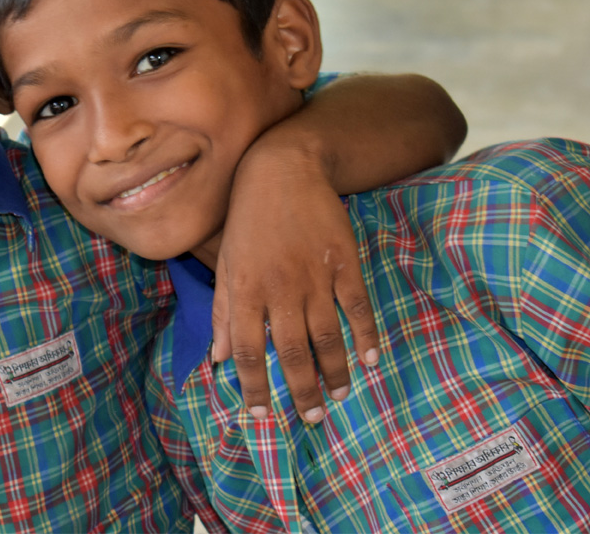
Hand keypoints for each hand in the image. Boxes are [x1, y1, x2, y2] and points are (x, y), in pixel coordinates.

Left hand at [212, 146, 379, 423]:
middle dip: (300, 391)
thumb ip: (222, 311)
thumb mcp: (225, 262)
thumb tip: (219, 358)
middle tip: (312, 419)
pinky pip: (357, 307)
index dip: (253, 387)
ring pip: (326, 336)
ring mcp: (313, 276)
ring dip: (333, 371)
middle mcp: (278, 288)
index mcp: (245, 289)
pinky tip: (370, 359)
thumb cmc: (248, 220)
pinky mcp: (343, 262)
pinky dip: (365, 336)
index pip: (247, 350)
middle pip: (291, 352)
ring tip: (337, 395)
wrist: (283, 170)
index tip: (260, 415)